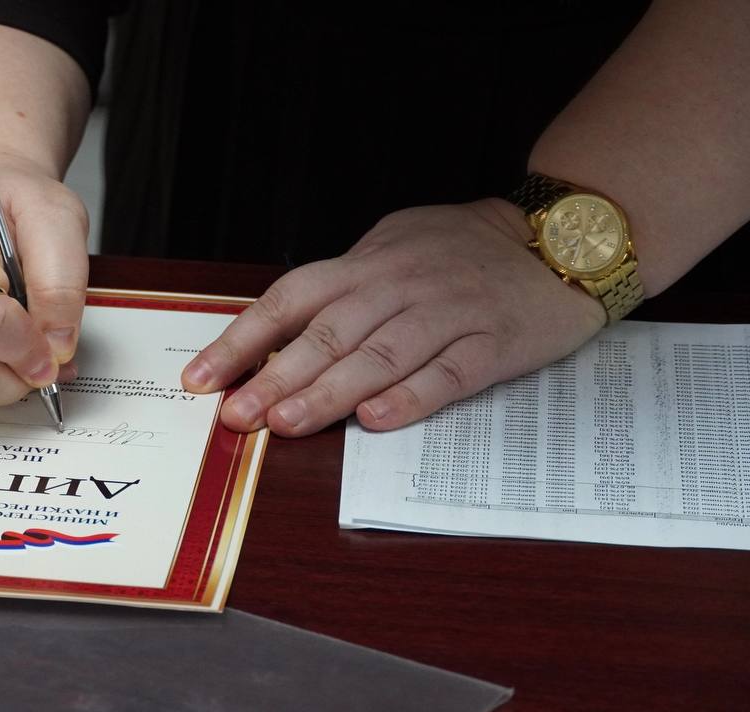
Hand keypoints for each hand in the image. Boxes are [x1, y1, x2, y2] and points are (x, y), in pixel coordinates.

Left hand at [181, 199, 606, 435]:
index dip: (241, 339)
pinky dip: (411, 398)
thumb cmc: (462, 249)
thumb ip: (342, 288)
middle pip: (327, 333)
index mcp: (366, 264)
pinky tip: (375, 421)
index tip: (201, 378)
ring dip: (328, 392)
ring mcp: (447, 313)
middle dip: (274, 376)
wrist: (559, 239)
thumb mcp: (393, 246)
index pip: (290, 300)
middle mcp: (400, 286)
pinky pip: (447, 373)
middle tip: (237, 414)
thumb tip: (276, 333)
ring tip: (286, 424)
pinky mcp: (493, 344)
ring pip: (379, 356)